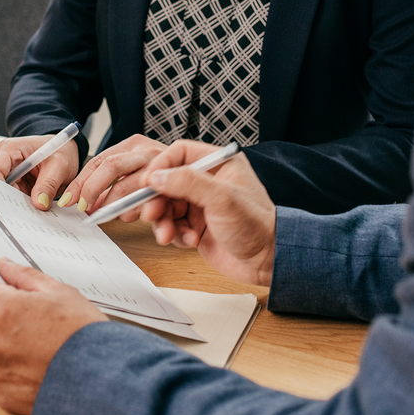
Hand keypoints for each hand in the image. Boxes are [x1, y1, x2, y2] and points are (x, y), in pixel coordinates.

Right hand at [0, 136, 79, 210]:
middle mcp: (5, 163)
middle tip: (15, 218)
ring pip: (5, 196)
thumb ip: (48, 184)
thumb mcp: (60, 165)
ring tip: (26, 218)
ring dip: (16, 207)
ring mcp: (10, 176)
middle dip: (5, 202)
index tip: (3, 205)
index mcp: (10, 150)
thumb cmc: (62, 150)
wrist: (67, 151)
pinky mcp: (17, 186)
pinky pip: (16, 200)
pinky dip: (23, 207)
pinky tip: (30, 215)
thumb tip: (39, 204)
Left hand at [0, 258, 106, 414]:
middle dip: (8, 316)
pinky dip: (17, 370)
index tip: (6, 286)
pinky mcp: (3, 393)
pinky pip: (3, 374)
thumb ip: (25, 277)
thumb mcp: (60, 292)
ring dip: (11, 344)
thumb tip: (5, 267)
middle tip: (39, 320)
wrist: (99, 376)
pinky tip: (41, 365)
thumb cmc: (82, 334)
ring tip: (44, 346)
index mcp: (4, 310)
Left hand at [57, 134, 170, 217]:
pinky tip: (137, 218)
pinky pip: (148, 201)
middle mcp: (147, 150)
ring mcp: (162, 163)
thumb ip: (114, 183)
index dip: (81, 182)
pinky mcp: (176, 181)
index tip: (69, 201)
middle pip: (109, 167)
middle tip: (86, 210)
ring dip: (116, 206)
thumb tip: (82, 203)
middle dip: (93, 190)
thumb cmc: (165, 177)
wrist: (205, 171)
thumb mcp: (136, 171)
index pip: (98, 161)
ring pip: (127, 186)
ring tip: (113, 217)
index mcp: (133, 144)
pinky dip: (138, 212)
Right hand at [139, 141, 276, 286]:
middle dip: (157, 199)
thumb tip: (158, 176)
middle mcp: (209, 181)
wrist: (265, 261)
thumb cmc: (256, 226)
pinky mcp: (197, 225)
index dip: (161, 166)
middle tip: (152, 214)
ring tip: (168, 235)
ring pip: (167, 206)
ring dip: (164, 221)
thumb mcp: (222, 199)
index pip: (180, 153)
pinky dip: (175, 234)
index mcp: (220, 164)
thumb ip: (189, 183)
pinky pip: (173, 225)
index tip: (147, 182)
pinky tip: (190, 241)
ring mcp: (202, 204)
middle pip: (168, 181)